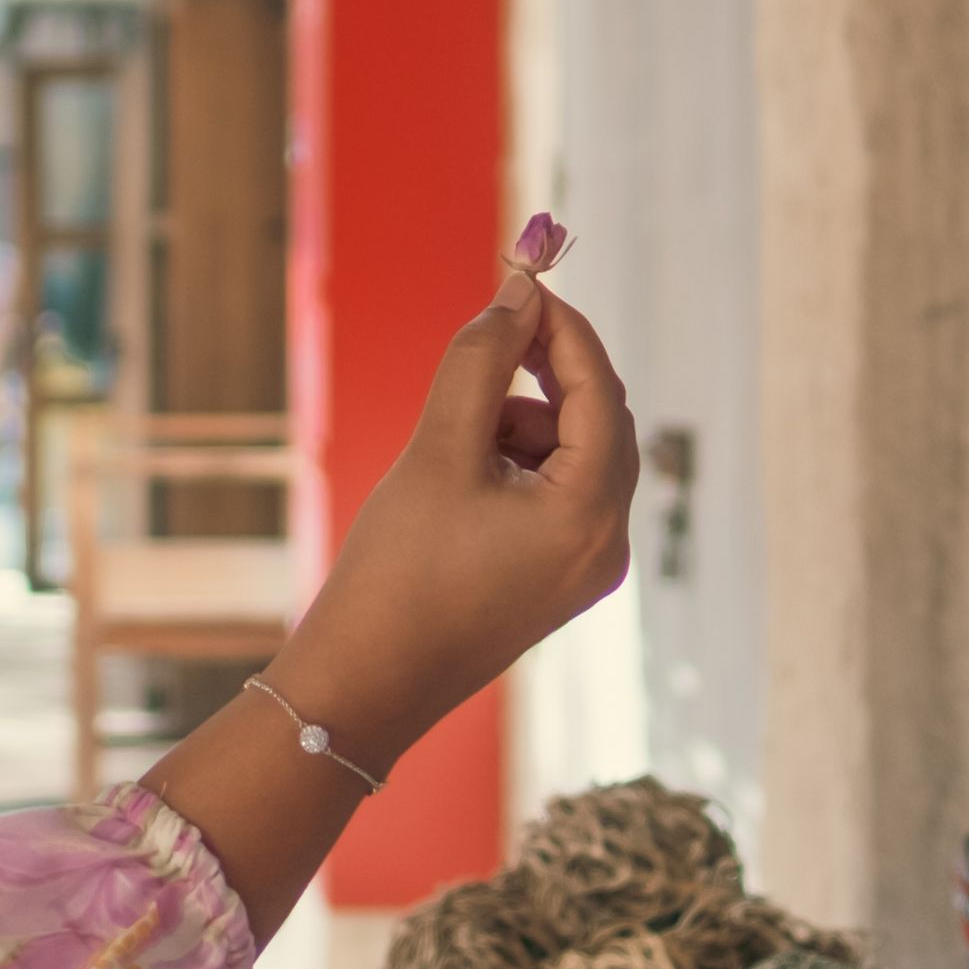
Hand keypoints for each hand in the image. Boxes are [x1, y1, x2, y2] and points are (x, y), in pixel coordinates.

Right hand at [283, 259, 640, 755]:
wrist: (363, 685)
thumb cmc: (396, 572)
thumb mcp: (438, 451)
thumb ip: (481, 362)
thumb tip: (518, 295)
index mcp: (589, 514)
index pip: (599, 391)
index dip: (562, 330)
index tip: (522, 283)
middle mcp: (605, 546)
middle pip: (599, 422)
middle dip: (543, 376)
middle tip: (492, 334)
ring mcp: (585, 571)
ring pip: (574, 458)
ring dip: (522, 425)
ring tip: (450, 449)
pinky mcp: (557, 583)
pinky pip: (557, 497)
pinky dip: (517, 467)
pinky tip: (458, 485)